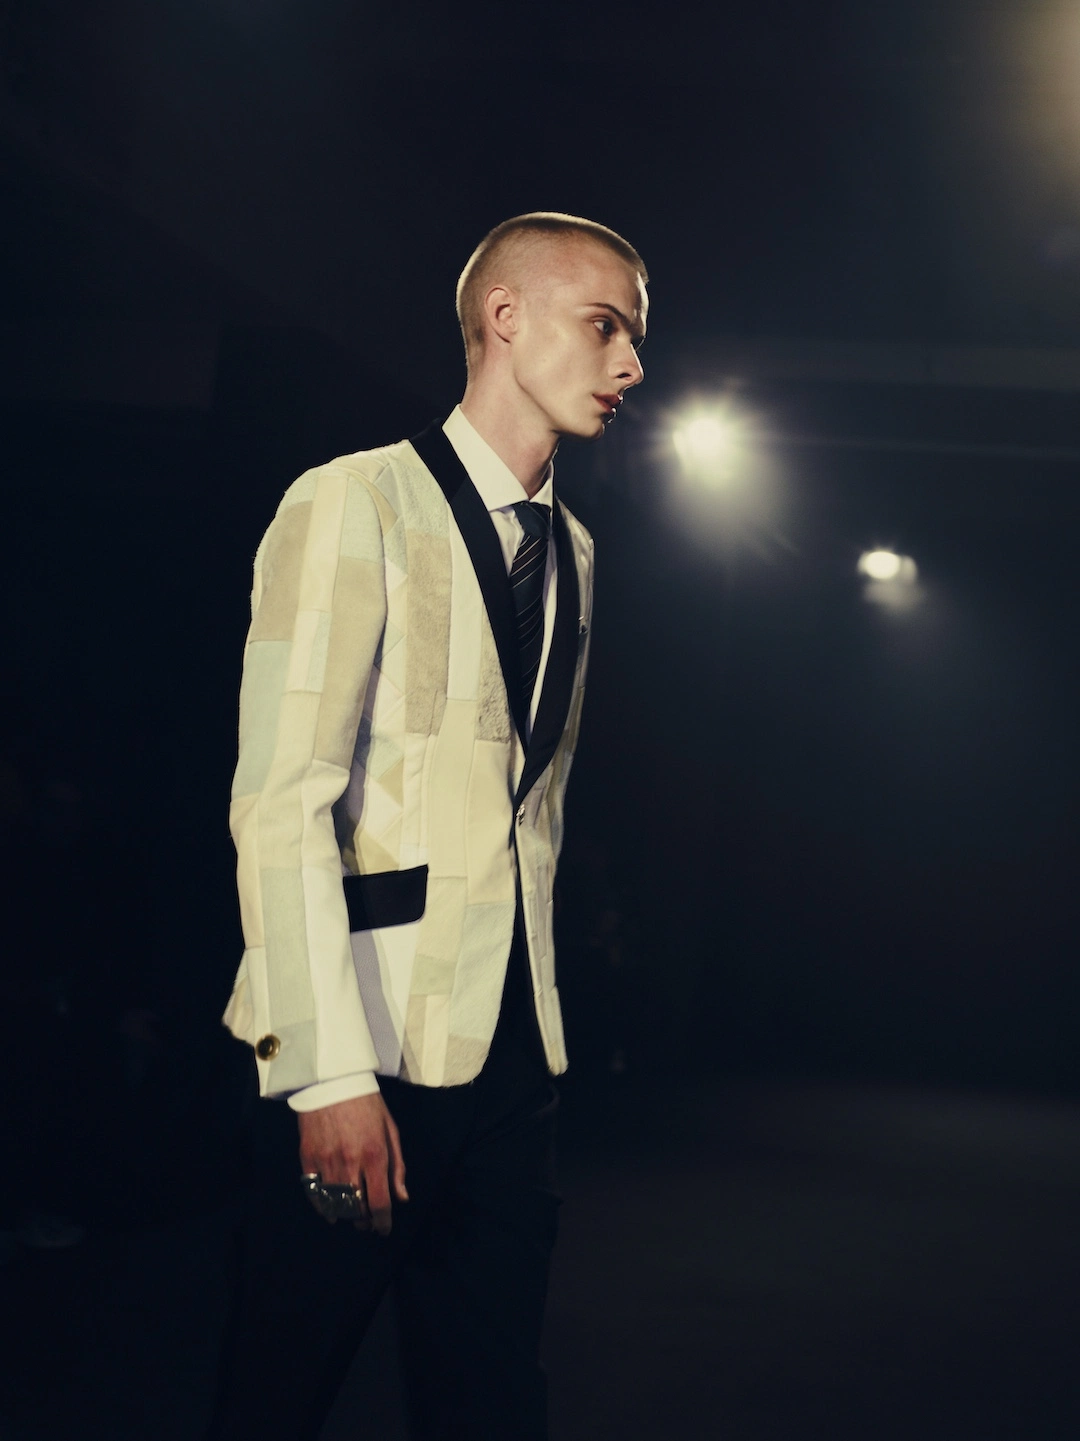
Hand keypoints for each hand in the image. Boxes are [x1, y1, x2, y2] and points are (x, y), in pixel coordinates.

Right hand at [297, 1092, 407, 1234]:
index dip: (382, 1223)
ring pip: (335, 1204)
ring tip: (352, 1215)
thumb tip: (401, 1197)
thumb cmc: (367, 1104)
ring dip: (345, 1215)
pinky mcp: (308, 1158)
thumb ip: (397, 1166)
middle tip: (367, 1222)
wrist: (333, 1081)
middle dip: (364, 1221)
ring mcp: (327, 1161)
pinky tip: (330, 1211)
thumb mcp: (390, 1130)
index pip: (379, 1203)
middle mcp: (350, 1162)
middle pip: (356, 1209)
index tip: (383, 1229)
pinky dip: (322, 1206)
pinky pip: (314, 1192)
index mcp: (375, 1155)